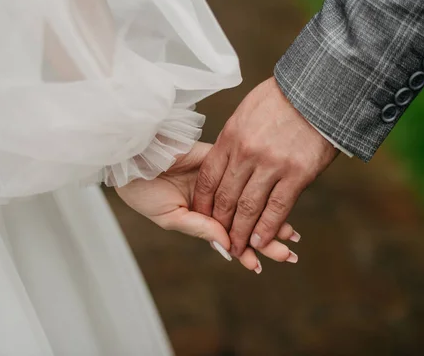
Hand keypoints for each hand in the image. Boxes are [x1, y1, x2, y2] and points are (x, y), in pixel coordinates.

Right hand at [116, 141, 300, 272]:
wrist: (133, 157)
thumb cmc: (142, 190)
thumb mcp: (169, 217)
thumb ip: (199, 227)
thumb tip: (227, 241)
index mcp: (201, 218)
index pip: (230, 238)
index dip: (244, 251)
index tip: (259, 266)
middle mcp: (215, 202)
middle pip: (246, 223)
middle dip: (266, 240)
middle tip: (288, 255)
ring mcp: (220, 182)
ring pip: (251, 202)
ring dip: (270, 217)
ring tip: (290, 234)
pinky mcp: (220, 159)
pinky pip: (243, 176)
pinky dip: (258, 188)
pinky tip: (274, 200)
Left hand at [193, 77, 338, 256]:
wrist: (320, 91)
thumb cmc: (283, 98)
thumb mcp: (247, 111)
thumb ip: (234, 137)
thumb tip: (225, 157)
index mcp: (231, 136)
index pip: (209, 178)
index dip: (203, 202)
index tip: (202, 217)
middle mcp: (247, 153)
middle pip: (225, 197)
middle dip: (219, 223)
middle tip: (218, 240)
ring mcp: (272, 164)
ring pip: (249, 208)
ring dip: (241, 233)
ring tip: (237, 249)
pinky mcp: (297, 174)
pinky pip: (277, 208)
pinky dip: (267, 229)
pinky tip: (260, 242)